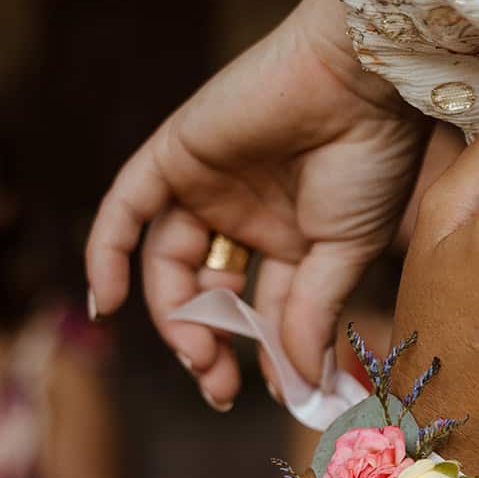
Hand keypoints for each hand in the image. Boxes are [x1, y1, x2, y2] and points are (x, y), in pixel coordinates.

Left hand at [85, 0, 427, 408]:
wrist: (362, 82)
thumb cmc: (372, 160)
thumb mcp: (347, 252)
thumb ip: (312, 315)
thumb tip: (303, 386)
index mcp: (292, 238)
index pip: (264, 310)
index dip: (265, 356)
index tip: (279, 396)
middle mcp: (245, 216)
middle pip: (208, 294)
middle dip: (211, 345)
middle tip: (218, 386)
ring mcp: (207, 187)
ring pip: (168, 264)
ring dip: (173, 316)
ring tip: (196, 354)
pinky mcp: (174, 156)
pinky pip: (125, 211)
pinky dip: (108, 255)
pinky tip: (107, 303)